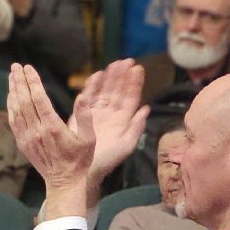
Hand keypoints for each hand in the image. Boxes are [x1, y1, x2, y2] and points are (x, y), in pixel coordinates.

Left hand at [6, 63, 92, 215]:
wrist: (64, 182)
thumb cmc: (80, 160)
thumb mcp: (89, 139)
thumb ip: (85, 116)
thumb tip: (83, 96)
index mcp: (53, 128)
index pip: (39, 99)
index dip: (33, 81)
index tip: (28, 67)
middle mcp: (37, 131)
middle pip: (24, 100)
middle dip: (20, 81)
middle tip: (16, 65)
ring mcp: (27, 137)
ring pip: (16, 109)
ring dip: (13, 91)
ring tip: (12, 75)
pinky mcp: (22, 143)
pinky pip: (14, 121)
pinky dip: (11, 106)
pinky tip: (11, 96)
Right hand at [68, 59, 148, 189]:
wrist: (86, 169)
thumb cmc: (107, 159)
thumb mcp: (126, 144)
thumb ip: (136, 126)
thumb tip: (146, 108)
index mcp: (124, 120)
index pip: (131, 98)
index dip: (134, 83)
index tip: (138, 69)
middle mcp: (111, 113)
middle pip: (118, 91)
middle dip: (122, 76)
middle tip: (127, 60)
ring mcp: (97, 112)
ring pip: (105, 91)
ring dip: (109, 77)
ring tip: (114, 64)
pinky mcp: (83, 113)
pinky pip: (88, 96)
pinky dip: (92, 86)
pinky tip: (97, 76)